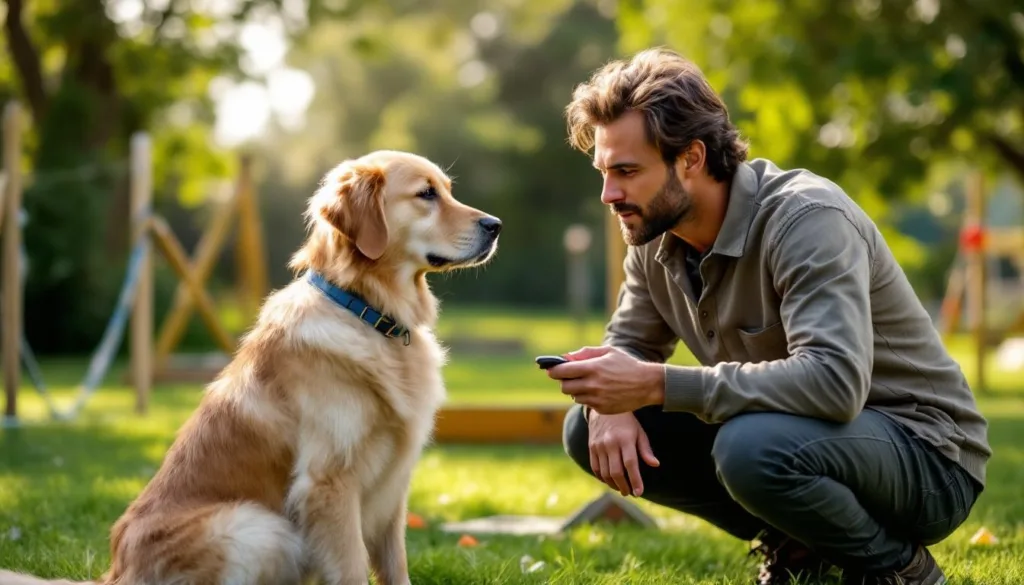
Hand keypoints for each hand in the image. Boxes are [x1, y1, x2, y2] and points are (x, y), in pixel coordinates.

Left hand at [547, 346, 664, 414]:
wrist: (647, 384)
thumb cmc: (626, 364)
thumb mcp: (608, 352)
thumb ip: (585, 353)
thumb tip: (565, 357)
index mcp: (592, 368)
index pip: (562, 371)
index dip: (554, 370)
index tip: (551, 369)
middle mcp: (593, 385)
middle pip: (564, 387)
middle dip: (564, 381)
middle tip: (570, 376)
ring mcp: (597, 399)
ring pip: (574, 396)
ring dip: (576, 390)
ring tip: (588, 383)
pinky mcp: (601, 409)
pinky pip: (586, 404)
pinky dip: (588, 397)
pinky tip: (599, 391)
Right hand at [588, 411, 659, 496]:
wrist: (604, 409)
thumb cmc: (627, 422)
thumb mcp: (639, 432)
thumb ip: (646, 450)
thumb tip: (655, 464)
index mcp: (625, 439)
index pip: (630, 464)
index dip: (635, 480)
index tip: (639, 492)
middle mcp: (610, 443)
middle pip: (616, 472)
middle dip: (624, 486)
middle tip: (630, 493)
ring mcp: (599, 446)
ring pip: (605, 472)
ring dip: (613, 484)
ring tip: (621, 488)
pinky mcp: (591, 447)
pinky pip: (595, 468)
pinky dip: (602, 478)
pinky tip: (609, 481)